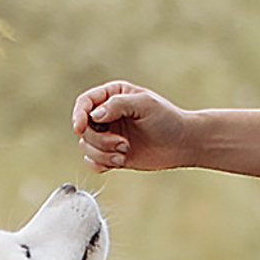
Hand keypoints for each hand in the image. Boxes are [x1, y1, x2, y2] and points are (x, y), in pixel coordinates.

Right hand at [71, 80, 196, 172]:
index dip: (78, 115)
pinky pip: (91, 162)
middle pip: (83, 128)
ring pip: (86, 146)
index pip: (84, 103)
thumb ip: (118, 105)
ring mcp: (108, 135)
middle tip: (123, 144)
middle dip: (100, 140)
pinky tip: (120, 161)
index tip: (80, 128)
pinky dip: (101, 164)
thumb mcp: (144, 104)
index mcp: (112, 96)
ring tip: (125, 153)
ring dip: (103, 153)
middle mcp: (107, 115)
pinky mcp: (110, 154)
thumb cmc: (167, 119)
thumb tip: (94, 115)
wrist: (181, 144)